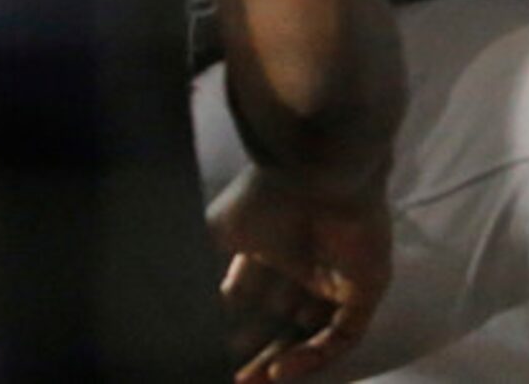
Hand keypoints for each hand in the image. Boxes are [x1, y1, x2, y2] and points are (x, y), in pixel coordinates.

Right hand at [209, 165, 390, 382]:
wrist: (319, 167)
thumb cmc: (268, 192)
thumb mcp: (216, 232)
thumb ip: (196, 264)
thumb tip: (162, 300)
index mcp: (271, 250)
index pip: (246, 303)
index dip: (225, 333)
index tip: (201, 357)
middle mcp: (304, 265)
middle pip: (276, 324)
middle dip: (250, 355)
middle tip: (226, 379)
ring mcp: (337, 276)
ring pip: (309, 334)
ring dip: (279, 363)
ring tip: (247, 383)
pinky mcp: (367, 284)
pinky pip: (344, 332)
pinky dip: (313, 355)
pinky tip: (280, 370)